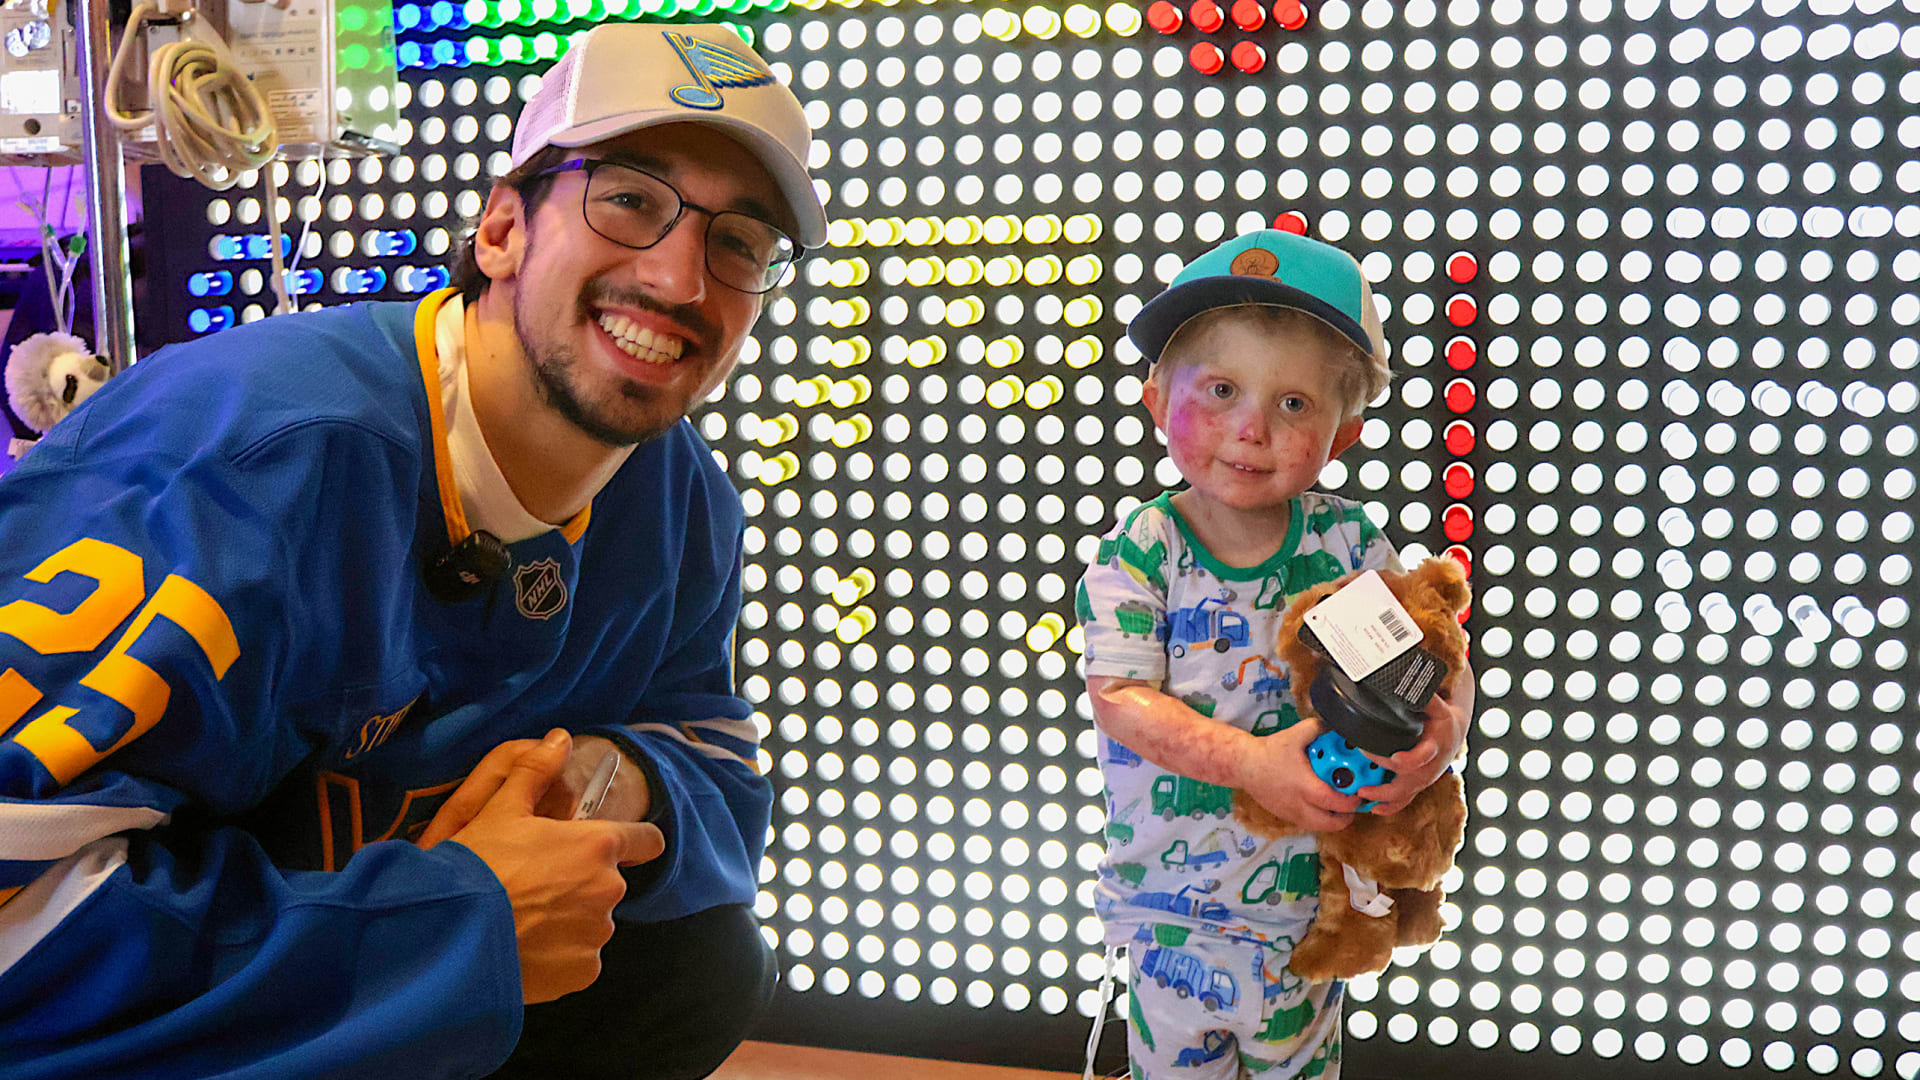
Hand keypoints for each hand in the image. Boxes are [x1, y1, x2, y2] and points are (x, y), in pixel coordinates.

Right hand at [419, 729, 665, 1003]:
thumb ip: (534, 772)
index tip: (615, 846)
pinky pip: (580, 959)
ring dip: (570, 920)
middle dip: (581, 884)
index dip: (634, 841)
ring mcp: (598, 933)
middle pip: (608, 883)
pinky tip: (526, 949)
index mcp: (597, 844)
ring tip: (524, 920)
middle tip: (535, 887)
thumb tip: (559, 738)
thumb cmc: (477, 866)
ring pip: (592, 922)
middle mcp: (608, 888)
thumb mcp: (500, 810)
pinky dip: (561, 956)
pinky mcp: (584, 972)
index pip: (646, 840)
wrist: (450, 936)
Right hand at [1237, 718, 1362, 831]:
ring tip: (1337, 805)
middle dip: (1347, 817)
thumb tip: (1332, 727)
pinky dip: (1318, 818)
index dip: (1353, 801)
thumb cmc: (1270, 752)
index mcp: (1307, 788)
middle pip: (1332, 824)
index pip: (1338, 803)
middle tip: (1351, 804)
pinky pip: (1308, 823)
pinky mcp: (1285, 817)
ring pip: (1320, 827)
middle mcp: (1301, 806)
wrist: (1244, 766)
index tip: (1359, 793)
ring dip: (1332, 819)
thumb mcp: (1295, 735)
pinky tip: (1318, 802)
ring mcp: (1292, 814)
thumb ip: (1316, 728)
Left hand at [1357, 665, 1473, 814]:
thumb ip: (1422, 697)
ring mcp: (1424, 778)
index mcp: (1434, 745)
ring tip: (1362, 795)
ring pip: (1406, 794)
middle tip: (1363, 780)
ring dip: (1384, 798)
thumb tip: (1403, 682)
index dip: (1409, 760)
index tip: (1395, 759)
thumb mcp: (1435, 705)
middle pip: (1408, 780)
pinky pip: (1405, 800)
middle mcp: (1430, 766)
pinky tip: (1372, 808)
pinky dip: (1389, 807)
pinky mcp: (1418, 785)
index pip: (1422, 756)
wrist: (1453, 733)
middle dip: (1386, 783)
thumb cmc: (1440, 718)